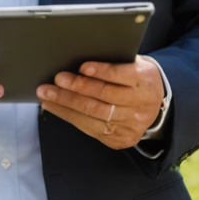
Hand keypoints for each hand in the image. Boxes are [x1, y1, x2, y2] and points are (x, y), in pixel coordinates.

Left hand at [36, 57, 165, 150]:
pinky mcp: (121, 139)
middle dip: (76, 88)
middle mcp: (141, 104)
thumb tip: (77, 61)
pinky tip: (54, 107)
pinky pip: (90, 128)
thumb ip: (113, 62)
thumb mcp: (132, 64)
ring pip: (94, 114)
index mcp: (145, 80)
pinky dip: (69, 116)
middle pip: (104, 96)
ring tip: (47, 95)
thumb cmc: (133, 79)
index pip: (122, 75)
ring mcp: (131, 124)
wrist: (151, 107)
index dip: (101, 71)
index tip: (82, 67)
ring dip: (66, 104)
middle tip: (56, 80)